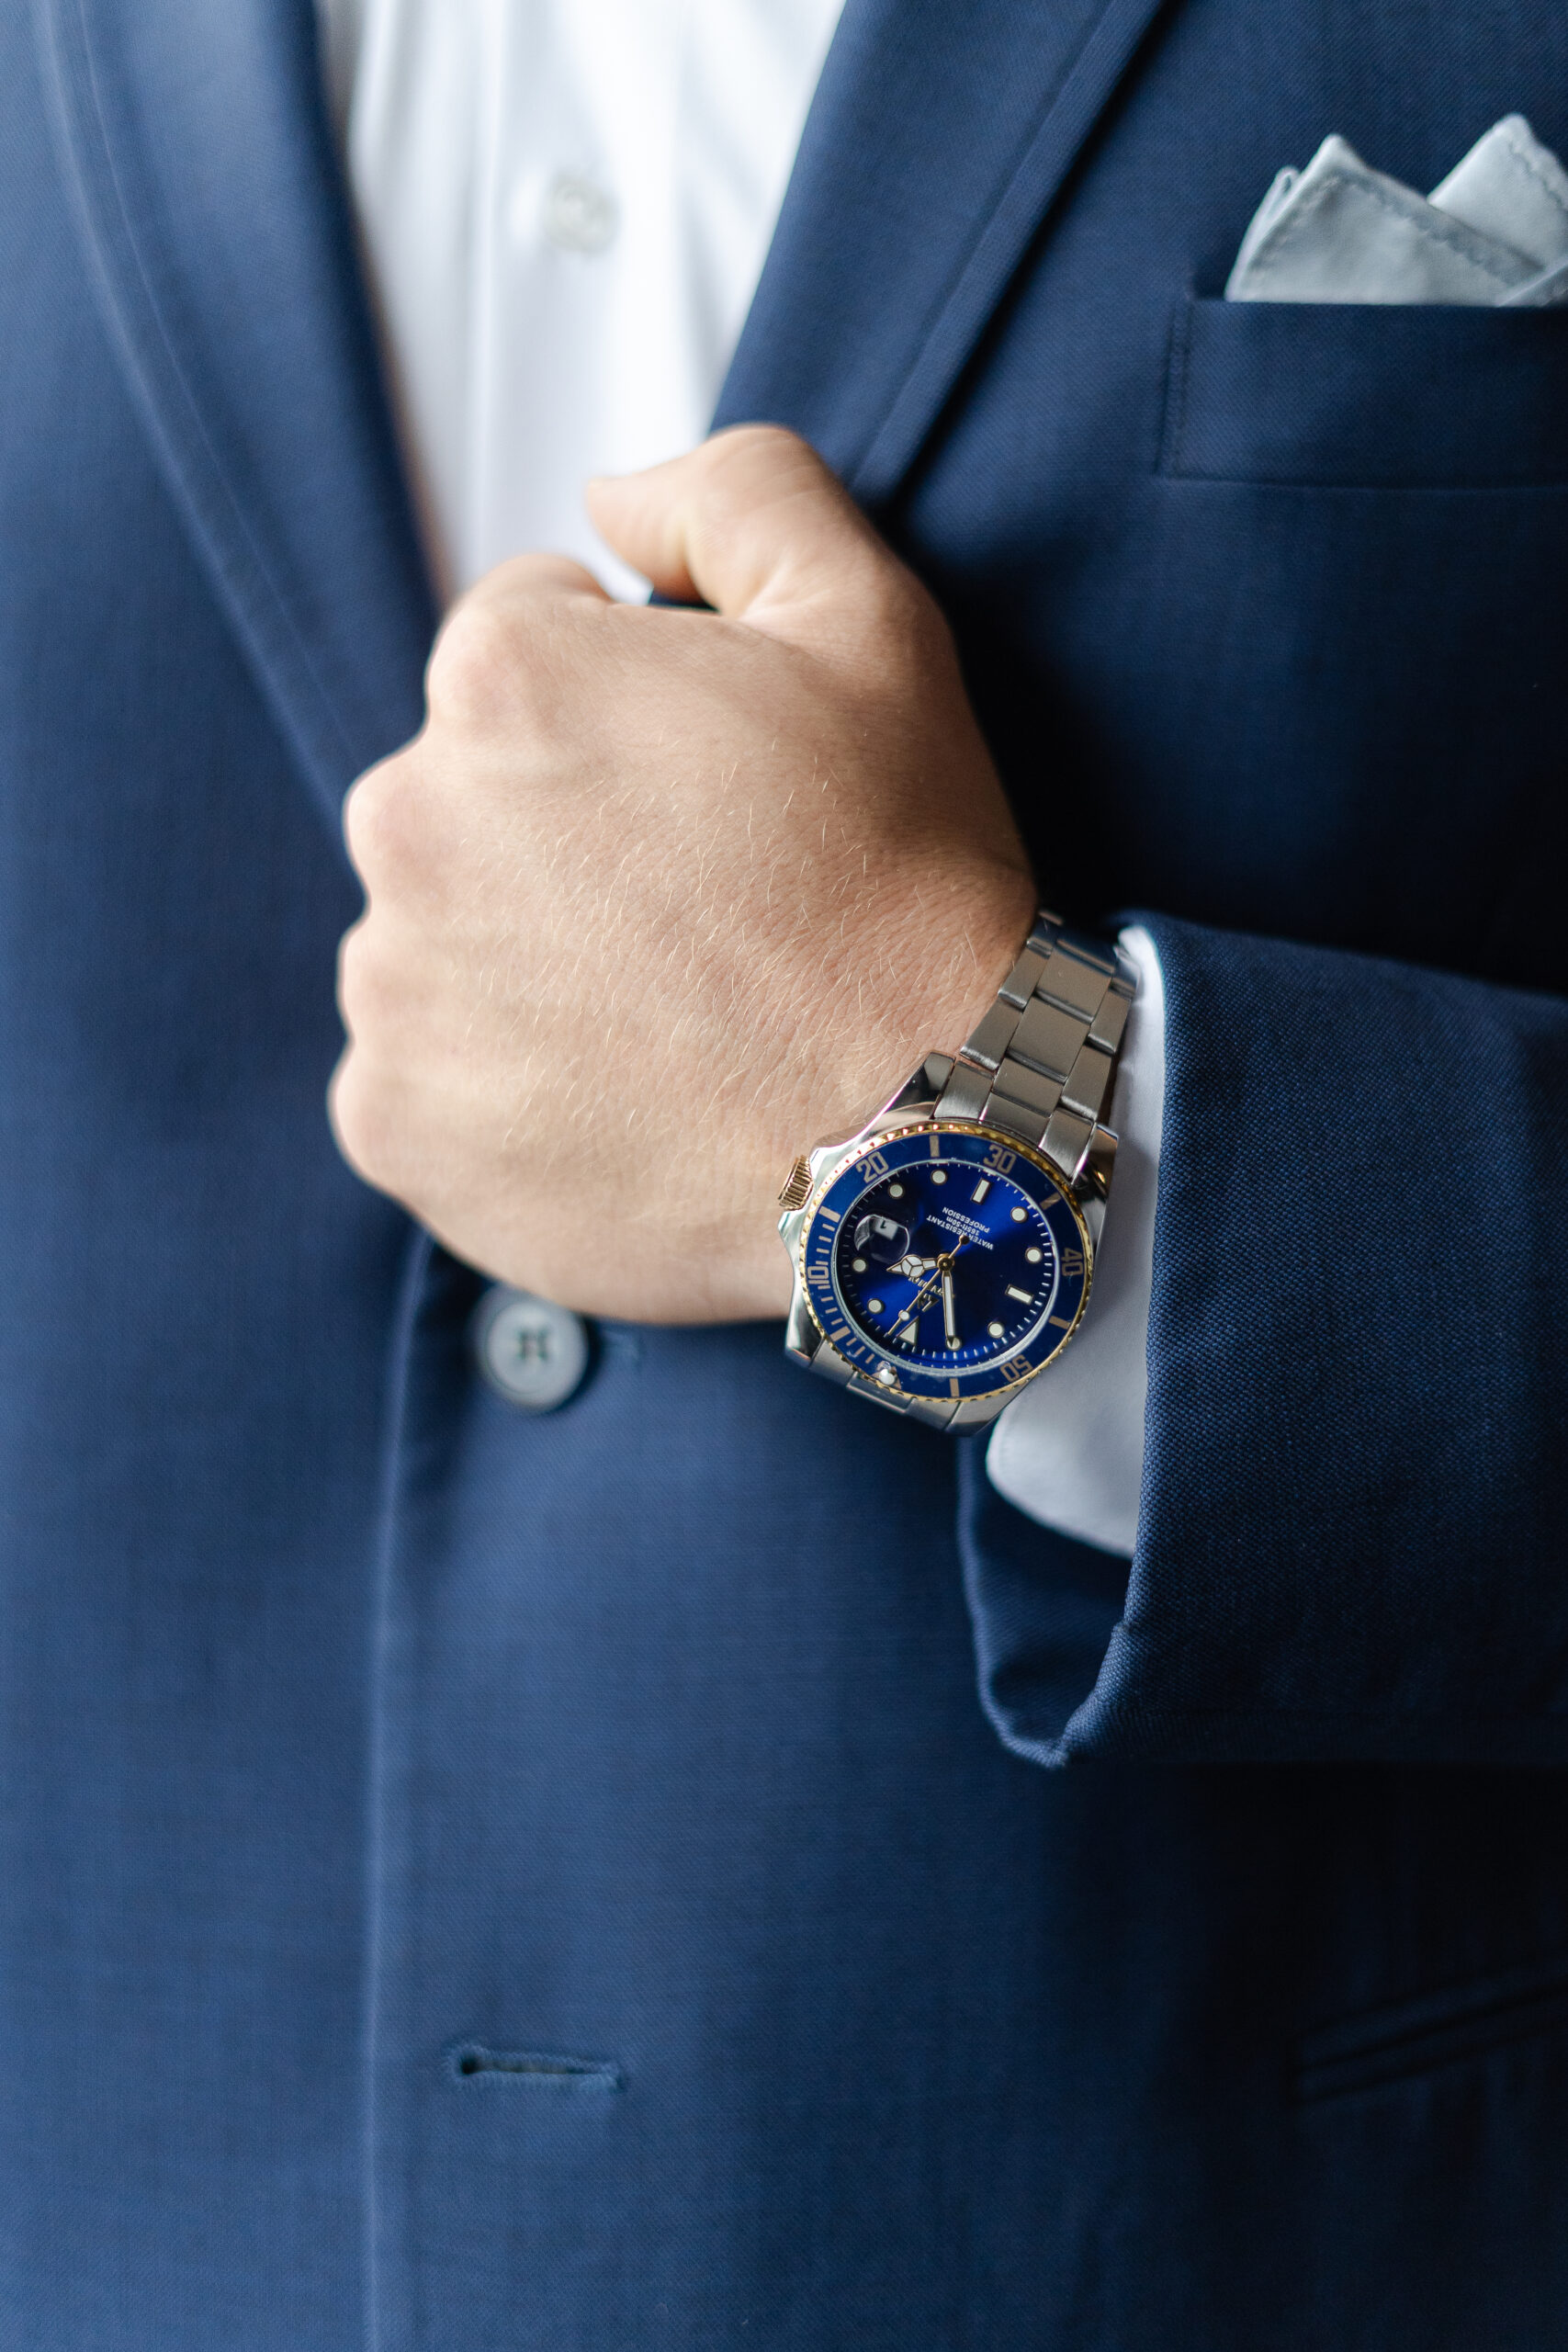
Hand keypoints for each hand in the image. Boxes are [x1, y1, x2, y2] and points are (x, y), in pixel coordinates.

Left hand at [330, 426, 1034, 1322]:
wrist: (924, 1133)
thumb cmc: (906, 890)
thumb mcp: (873, 618)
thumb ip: (732, 493)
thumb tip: (609, 500)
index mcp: (502, 680)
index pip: (520, 644)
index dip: (633, 703)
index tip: (713, 787)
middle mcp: (410, 821)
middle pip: (467, 794)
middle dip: (564, 830)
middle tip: (701, 907)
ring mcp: (394, 986)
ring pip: (441, 934)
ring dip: (525, 957)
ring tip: (668, 1010)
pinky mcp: (395, 1124)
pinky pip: (423, 1077)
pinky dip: (499, 1087)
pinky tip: (619, 1093)